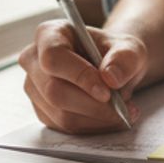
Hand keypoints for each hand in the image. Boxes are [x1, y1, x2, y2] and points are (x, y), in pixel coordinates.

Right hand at [18, 19, 145, 133]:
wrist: (111, 69)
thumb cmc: (114, 54)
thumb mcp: (129, 48)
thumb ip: (124, 59)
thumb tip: (111, 78)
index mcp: (49, 34)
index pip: (53, 58)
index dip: (79, 76)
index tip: (107, 92)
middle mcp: (34, 61)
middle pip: (54, 91)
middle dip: (92, 104)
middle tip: (122, 105)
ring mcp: (35, 88)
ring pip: (61, 114)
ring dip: (97, 118)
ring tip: (122, 109)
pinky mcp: (43, 111)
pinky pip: (65, 127)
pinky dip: (93, 126)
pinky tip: (110, 117)